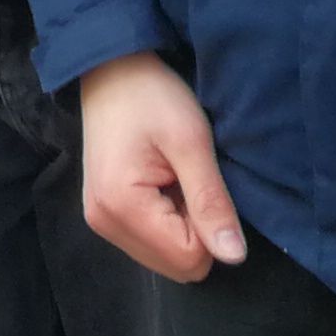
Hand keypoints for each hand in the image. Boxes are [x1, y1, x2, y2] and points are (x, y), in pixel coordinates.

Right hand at [77, 51, 247, 283]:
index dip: (210, 227)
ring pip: (165, 258)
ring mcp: (100, 221)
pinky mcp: (104, 215)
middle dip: (196, 230)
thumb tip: (234, 257)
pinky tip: (163, 184)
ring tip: (174, 178)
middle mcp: (104, 224)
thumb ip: (211, 202)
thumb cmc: (152, 96)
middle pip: (176, 266)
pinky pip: (150, 242)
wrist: (111, 69)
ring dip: (182, 226)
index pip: (189, 258)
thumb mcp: (191, 142)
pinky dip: (167, 221)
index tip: (201, 182)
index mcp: (122, 207)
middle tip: (187, 179)